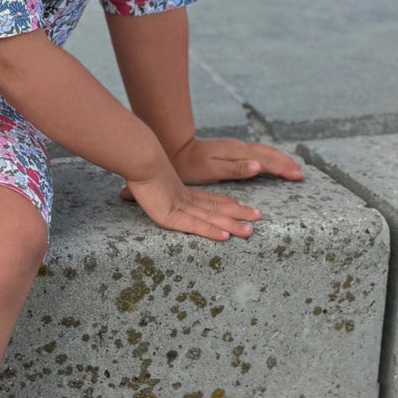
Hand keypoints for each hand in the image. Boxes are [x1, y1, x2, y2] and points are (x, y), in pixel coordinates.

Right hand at [120, 154, 261, 241]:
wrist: (139, 160)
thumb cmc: (141, 167)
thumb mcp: (151, 179)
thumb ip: (152, 184)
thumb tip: (141, 185)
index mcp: (181, 192)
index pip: (208, 199)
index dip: (226, 203)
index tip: (241, 206)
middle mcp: (185, 200)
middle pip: (216, 207)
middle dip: (238, 213)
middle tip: (258, 217)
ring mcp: (180, 208)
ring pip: (211, 218)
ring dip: (231, 225)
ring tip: (249, 231)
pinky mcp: (172, 217)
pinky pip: (195, 226)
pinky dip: (211, 231)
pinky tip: (225, 237)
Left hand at [169, 137, 304, 184]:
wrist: (174, 149)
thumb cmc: (190, 164)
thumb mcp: (211, 169)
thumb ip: (235, 168)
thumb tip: (258, 166)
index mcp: (236, 153)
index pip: (266, 160)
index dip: (283, 168)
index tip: (298, 175)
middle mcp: (238, 148)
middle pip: (268, 153)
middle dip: (286, 162)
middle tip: (301, 173)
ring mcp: (235, 147)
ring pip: (263, 151)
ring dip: (279, 158)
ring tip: (292, 166)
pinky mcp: (230, 150)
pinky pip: (256, 152)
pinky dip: (268, 156)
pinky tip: (270, 161)